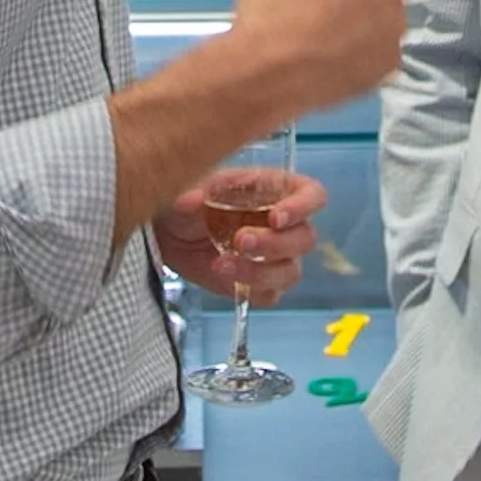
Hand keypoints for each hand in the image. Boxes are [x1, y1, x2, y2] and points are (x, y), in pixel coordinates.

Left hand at [154, 172, 327, 301]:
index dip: (302, 207)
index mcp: (277, 190)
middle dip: (274, 243)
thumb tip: (191, 201)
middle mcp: (283, 224)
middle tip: (240, 241)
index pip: (312, 195)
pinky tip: (223, 275)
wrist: (168, 232)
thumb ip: (192, 192)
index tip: (276, 217)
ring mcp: (274, 258)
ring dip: (261, 270)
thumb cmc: (189, 199)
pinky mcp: (258, 284)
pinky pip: (269, 294)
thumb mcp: (190, 186)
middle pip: (305, 238)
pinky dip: (249, 287)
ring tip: (224, 262)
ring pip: (290, 271)